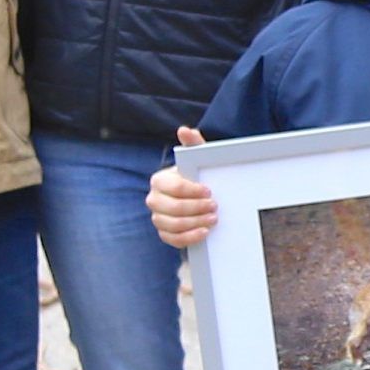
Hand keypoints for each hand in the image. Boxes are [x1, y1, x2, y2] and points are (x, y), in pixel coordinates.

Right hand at [146, 130, 217, 250]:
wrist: (197, 197)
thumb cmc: (197, 176)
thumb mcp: (198, 159)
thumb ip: (193, 144)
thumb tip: (184, 130)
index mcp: (159, 180)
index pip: (174, 187)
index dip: (193, 191)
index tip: (210, 191)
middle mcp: (154, 199)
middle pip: (173, 208)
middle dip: (196, 208)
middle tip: (215, 206)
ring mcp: (158, 217)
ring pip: (173, 225)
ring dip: (196, 223)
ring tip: (213, 219)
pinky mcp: (164, 233)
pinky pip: (173, 239)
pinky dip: (190, 237)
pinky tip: (204, 232)